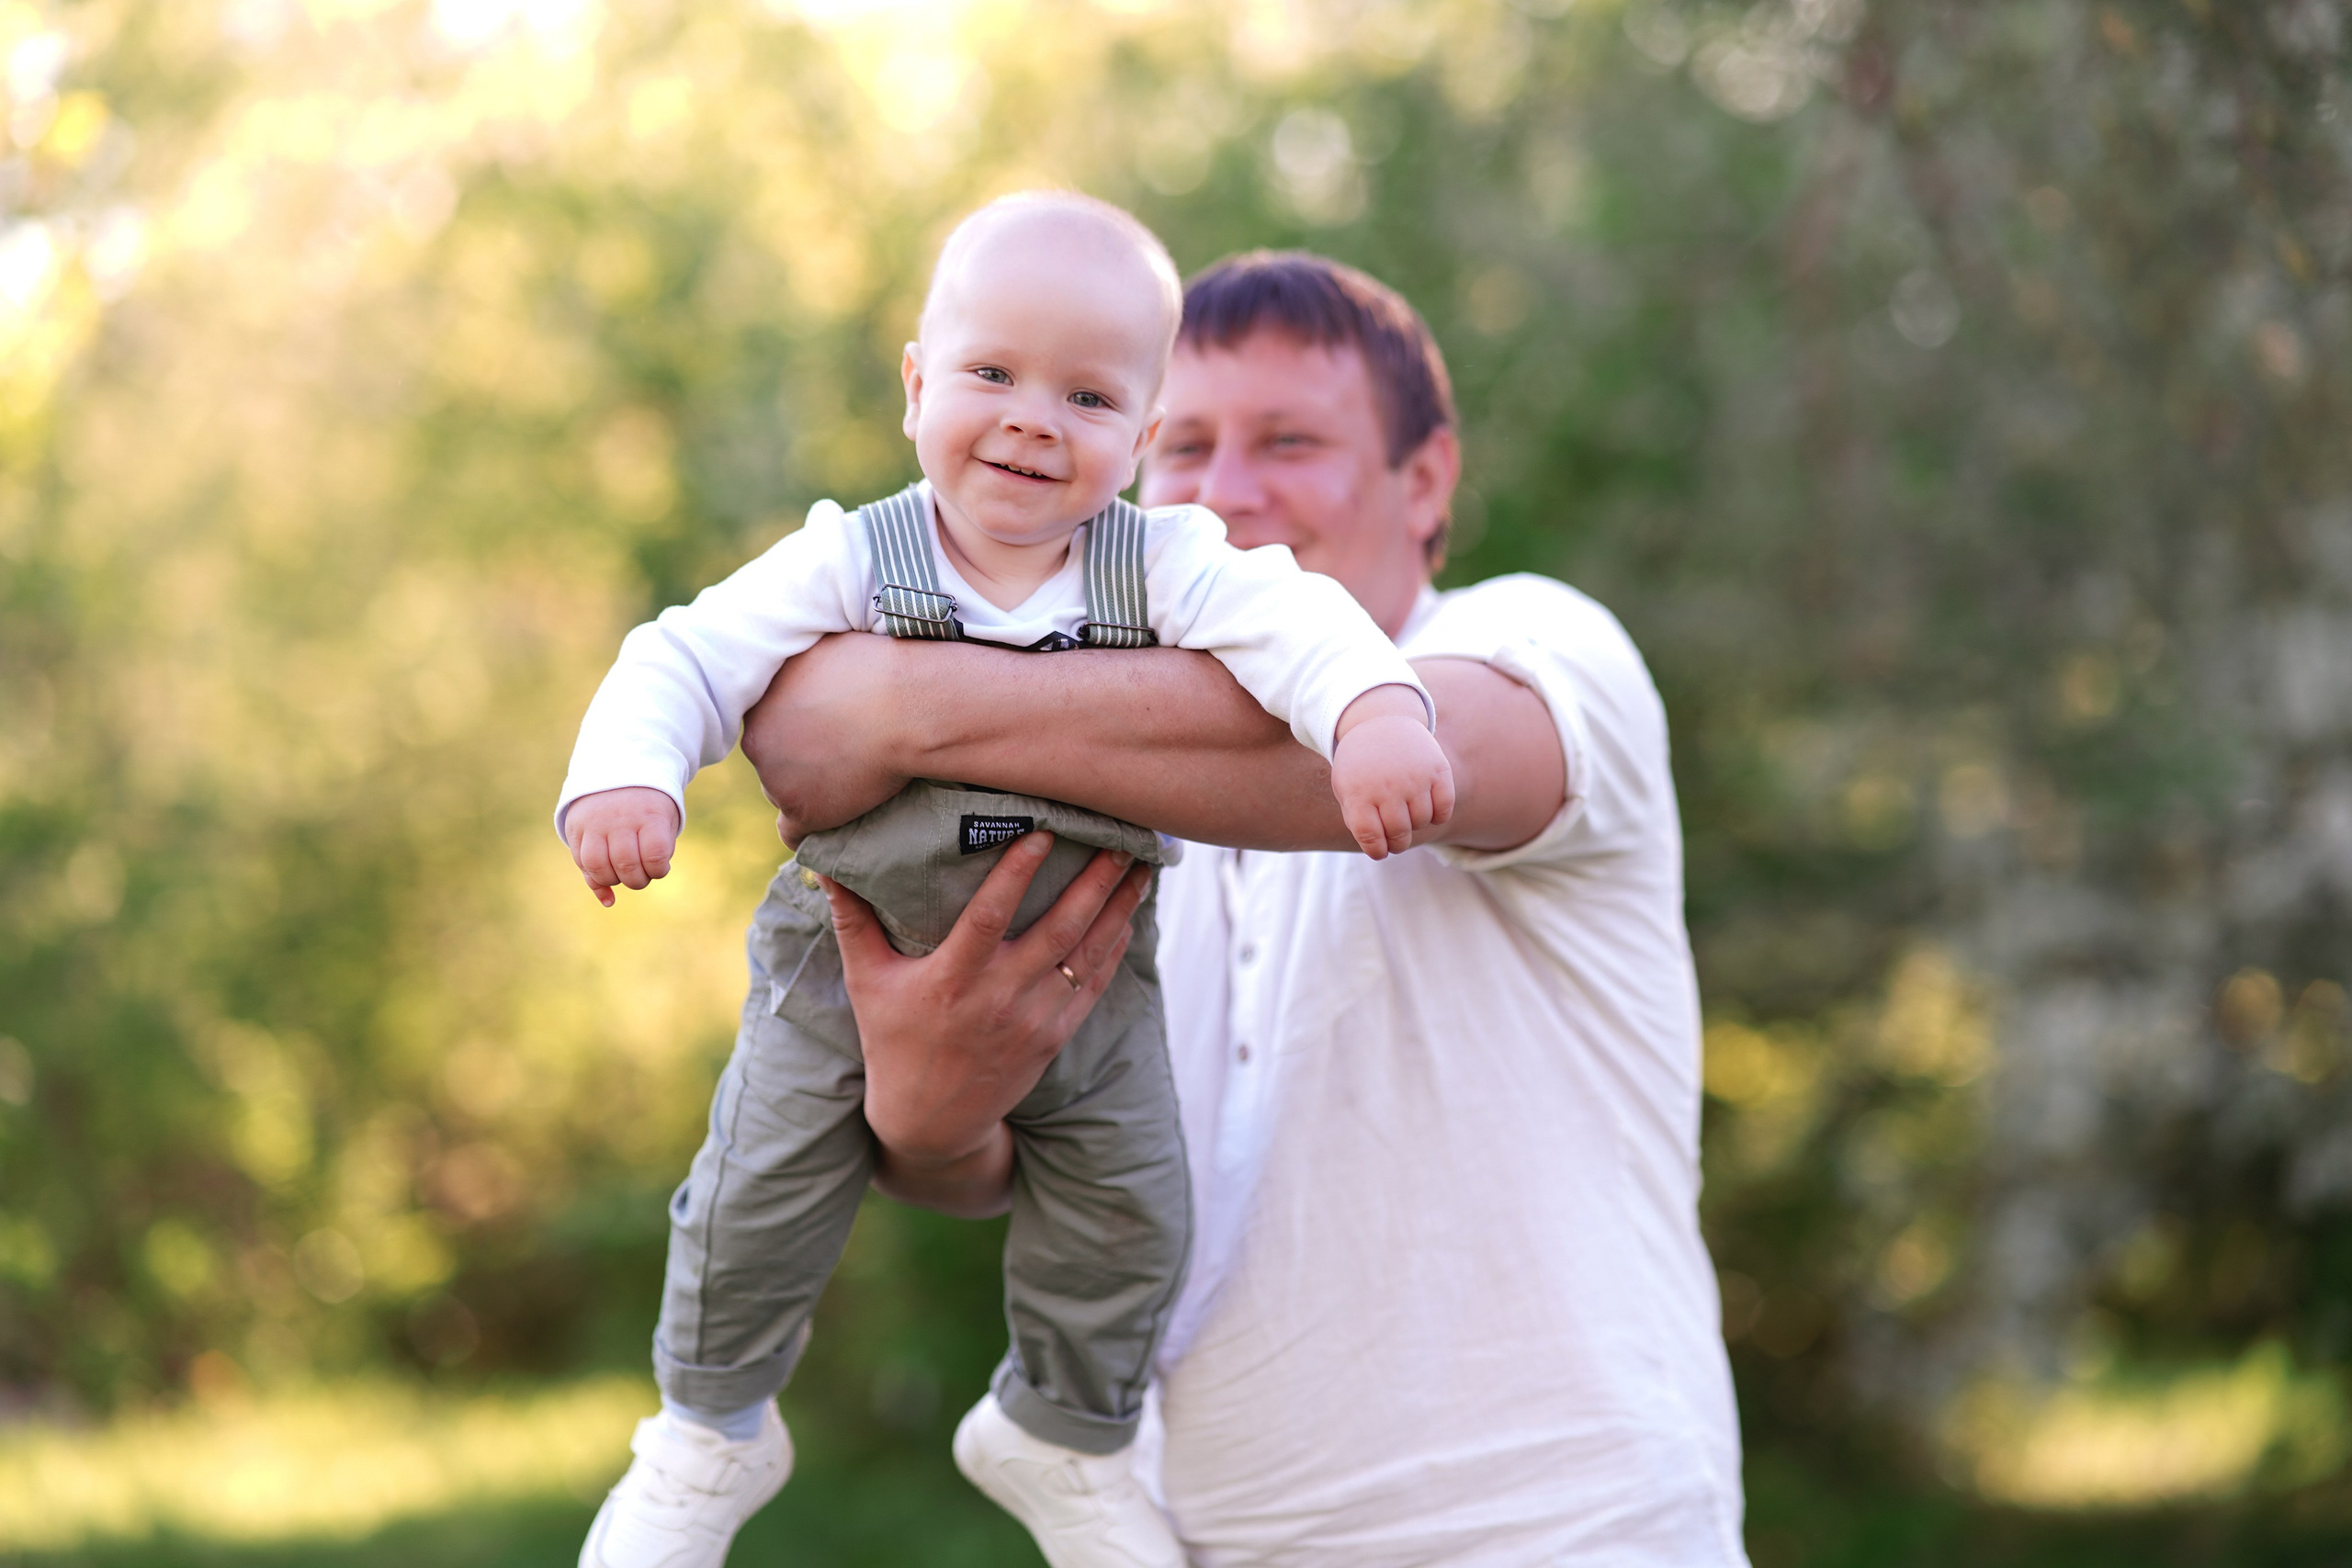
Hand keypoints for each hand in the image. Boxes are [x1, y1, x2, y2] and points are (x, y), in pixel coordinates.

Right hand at [563, 786, 680, 905]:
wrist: (619, 772)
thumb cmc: (648, 810)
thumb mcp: (660, 827)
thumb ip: (647, 861)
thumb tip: (609, 902)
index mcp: (650, 815)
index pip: (655, 856)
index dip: (659, 870)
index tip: (659, 865)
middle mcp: (620, 818)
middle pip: (626, 866)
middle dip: (636, 880)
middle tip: (640, 872)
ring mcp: (595, 822)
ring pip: (598, 867)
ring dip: (612, 880)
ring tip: (621, 872)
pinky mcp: (576, 827)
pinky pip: (580, 861)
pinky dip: (592, 877)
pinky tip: (604, 881)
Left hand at [743, 633, 917, 845]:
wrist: (909, 705)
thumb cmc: (881, 665)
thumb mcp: (829, 643)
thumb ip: (807, 661)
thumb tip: (812, 658)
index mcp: (760, 697)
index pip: (768, 720)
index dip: (798, 723)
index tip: (827, 723)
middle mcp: (755, 739)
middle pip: (772, 755)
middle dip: (800, 754)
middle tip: (842, 748)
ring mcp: (775, 779)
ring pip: (784, 790)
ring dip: (810, 787)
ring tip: (853, 775)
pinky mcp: (801, 811)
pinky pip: (793, 832)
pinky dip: (813, 826)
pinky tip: (834, 815)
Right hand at [821, 832, 1152, 1216]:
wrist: (930, 1122)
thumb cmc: (893, 1042)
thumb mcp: (867, 983)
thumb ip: (853, 922)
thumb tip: (824, 865)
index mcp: (951, 980)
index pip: (989, 917)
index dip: (1017, 874)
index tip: (1045, 834)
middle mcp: (998, 999)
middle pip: (1058, 930)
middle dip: (1095, 883)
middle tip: (1123, 840)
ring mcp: (1032, 1020)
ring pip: (1086, 955)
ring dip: (1118, 910)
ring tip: (1142, 869)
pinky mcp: (1054, 1037)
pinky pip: (1092, 986)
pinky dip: (1113, 950)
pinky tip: (1129, 917)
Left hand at [1331, 685, 1456, 858]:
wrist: (1378, 721)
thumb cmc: (1360, 765)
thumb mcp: (1346, 789)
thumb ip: (1358, 820)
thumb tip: (1380, 848)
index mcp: (1359, 793)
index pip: (1370, 837)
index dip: (1377, 850)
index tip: (1380, 850)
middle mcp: (1387, 786)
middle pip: (1399, 833)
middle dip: (1398, 843)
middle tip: (1396, 837)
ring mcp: (1414, 777)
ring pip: (1422, 822)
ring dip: (1415, 824)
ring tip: (1406, 811)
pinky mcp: (1436, 769)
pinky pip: (1444, 808)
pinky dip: (1438, 815)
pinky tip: (1427, 806)